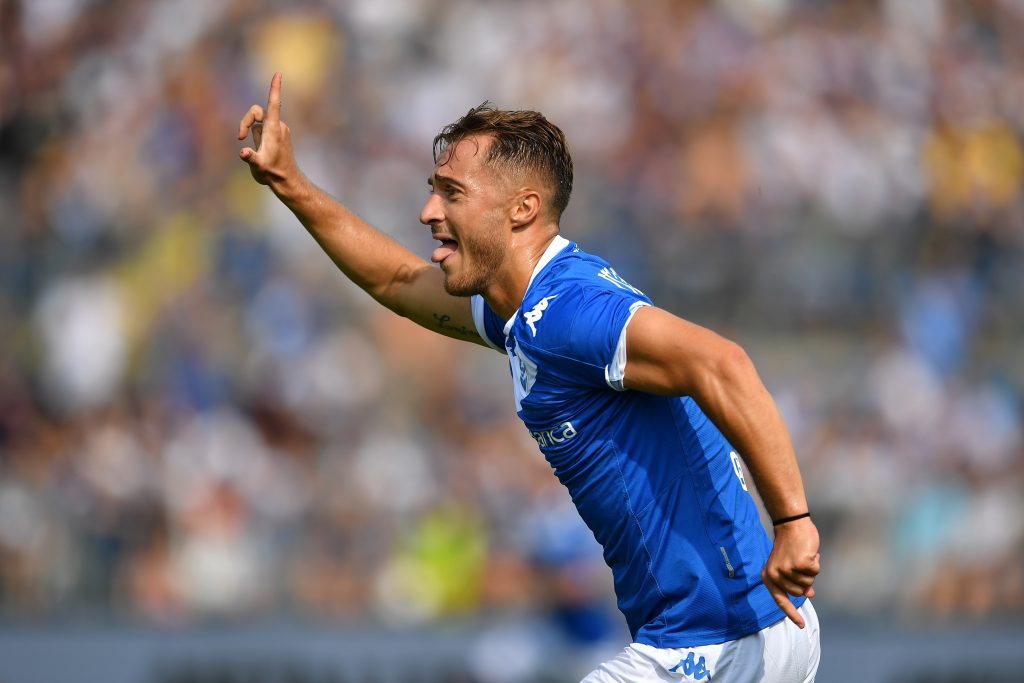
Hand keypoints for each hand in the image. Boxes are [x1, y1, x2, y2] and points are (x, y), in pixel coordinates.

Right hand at [238, 72, 298, 187]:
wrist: (286, 180)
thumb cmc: (273, 173)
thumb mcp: (259, 166)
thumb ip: (250, 157)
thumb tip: (243, 152)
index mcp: (274, 129)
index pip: (274, 104)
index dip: (275, 89)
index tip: (278, 74)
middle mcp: (278, 126)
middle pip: (257, 112)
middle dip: (245, 121)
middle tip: (240, 136)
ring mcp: (278, 130)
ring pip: (258, 121)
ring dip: (250, 130)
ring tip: (255, 150)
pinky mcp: (278, 135)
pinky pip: (262, 128)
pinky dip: (256, 134)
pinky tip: (261, 150)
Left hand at [761, 517, 819, 627]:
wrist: (791, 524)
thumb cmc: (791, 545)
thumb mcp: (789, 566)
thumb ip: (795, 581)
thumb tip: (808, 594)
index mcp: (769, 577)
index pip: (781, 601)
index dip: (792, 614)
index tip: (802, 626)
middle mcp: (776, 575)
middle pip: (800, 592)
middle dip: (805, 579)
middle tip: (800, 563)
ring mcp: (787, 570)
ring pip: (809, 582)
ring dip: (810, 570)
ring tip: (803, 556)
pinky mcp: (799, 564)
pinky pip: (815, 572)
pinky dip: (815, 562)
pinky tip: (808, 552)